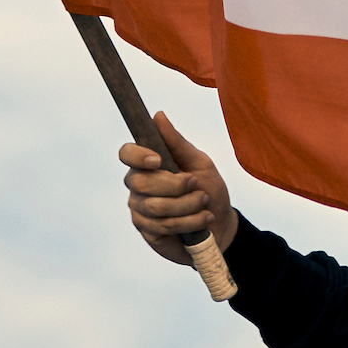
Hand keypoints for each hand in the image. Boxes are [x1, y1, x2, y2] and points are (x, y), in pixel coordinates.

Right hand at [118, 112, 237, 264]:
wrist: (221, 223)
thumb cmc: (208, 187)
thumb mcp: (199, 162)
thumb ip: (177, 142)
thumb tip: (158, 115)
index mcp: (147, 162)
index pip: (127, 153)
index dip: (137, 156)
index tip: (158, 160)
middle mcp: (138, 185)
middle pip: (141, 182)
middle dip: (175, 185)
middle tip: (196, 184)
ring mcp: (140, 209)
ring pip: (156, 207)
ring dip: (188, 205)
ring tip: (204, 203)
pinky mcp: (148, 231)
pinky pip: (163, 226)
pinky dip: (189, 222)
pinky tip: (202, 220)